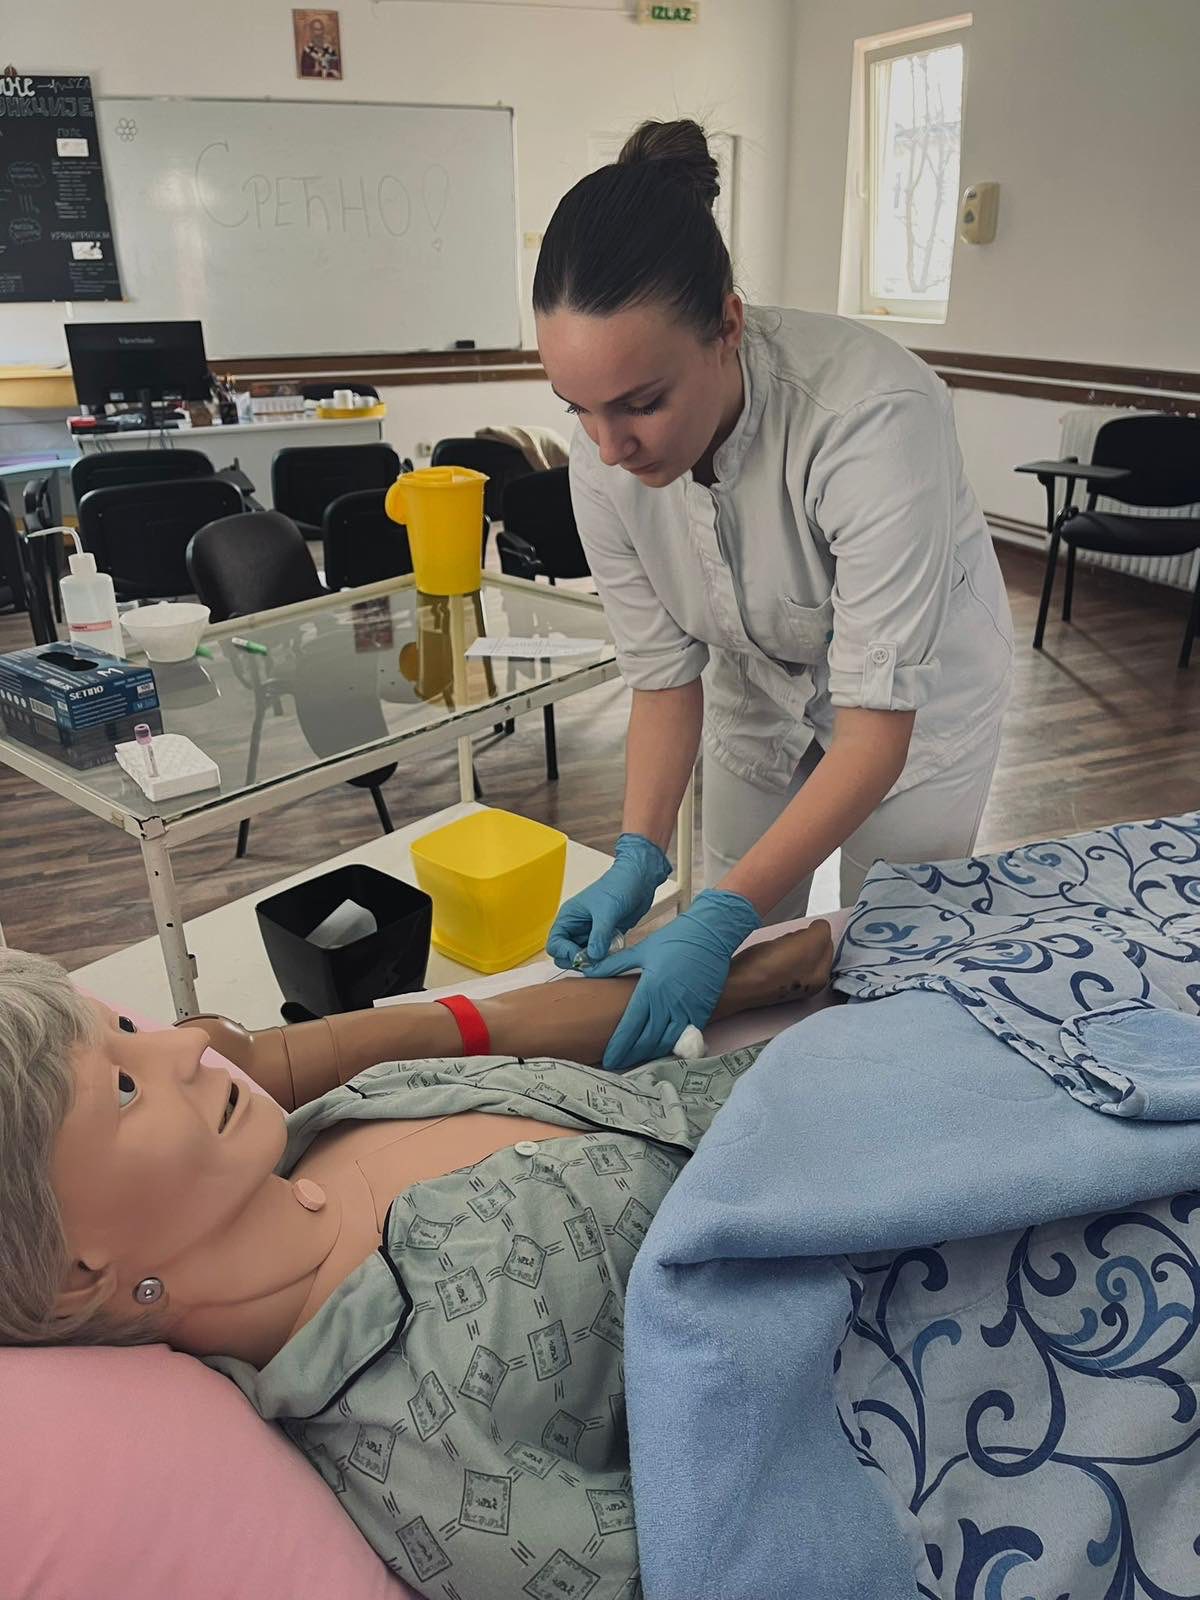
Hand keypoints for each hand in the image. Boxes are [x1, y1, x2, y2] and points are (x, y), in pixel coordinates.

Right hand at [546, 833, 672, 969]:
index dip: (566, 953)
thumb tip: (592, 957)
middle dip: (578, 961)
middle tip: (595, 960)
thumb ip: (599, 936)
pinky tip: (615, 949)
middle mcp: (577, 927)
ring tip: (607, 953)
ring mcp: (591, 933)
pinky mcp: (606, 937)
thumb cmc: (619, 884)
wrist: (640, 879)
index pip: (555, 944)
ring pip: (584, 957)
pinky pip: (600, 955)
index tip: (582, 956)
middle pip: (567, 954)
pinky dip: (606, 958)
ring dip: (594, 961)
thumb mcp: (607, 911)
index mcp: (569, 917)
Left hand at [586, 888, 761, 1069]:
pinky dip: (671, 1046)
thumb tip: (589, 969)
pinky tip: (661, 1049)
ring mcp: (688, 1011)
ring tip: (636, 1059)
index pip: (630, 1028)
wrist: (711, 934)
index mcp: (650, 990)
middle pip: (646, 1041)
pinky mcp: (702, 1012)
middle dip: (630, 1056)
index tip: (608, 1059)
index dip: (618, 1047)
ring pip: (666, 1043)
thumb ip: (614, 965)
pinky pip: (685, 1037)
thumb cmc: (675, 939)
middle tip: (617, 1064)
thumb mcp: (641, 950)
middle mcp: (669, 1005)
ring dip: (650, 1054)